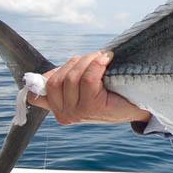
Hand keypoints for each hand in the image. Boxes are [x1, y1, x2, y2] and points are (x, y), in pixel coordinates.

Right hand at [27, 51, 150, 124]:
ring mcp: (77, 113)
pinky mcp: (93, 108)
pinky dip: (96, 64)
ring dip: (87, 61)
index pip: (35, 96)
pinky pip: (88, 79)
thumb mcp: (82, 88)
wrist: (137, 105)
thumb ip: (65, 82)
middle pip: (55, 81)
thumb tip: (45, 74)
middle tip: (93, 57)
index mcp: (58, 110)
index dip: (41, 79)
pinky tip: (106, 59)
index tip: (62, 68)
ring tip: (101, 57)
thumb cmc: (110, 92)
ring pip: (71, 78)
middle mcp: (64, 115)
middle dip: (74, 63)